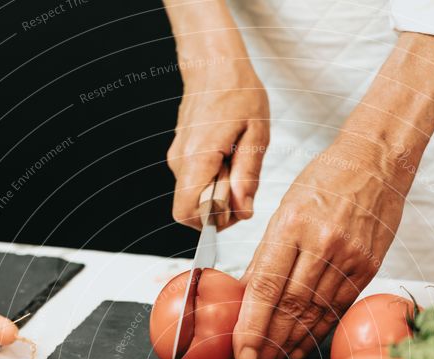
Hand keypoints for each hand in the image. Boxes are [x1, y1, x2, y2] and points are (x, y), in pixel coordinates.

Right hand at [167, 60, 268, 228]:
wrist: (213, 64)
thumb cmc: (238, 92)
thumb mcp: (256, 134)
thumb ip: (248, 176)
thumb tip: (243, 210)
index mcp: (198, 157)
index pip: (188, 213)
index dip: (213, 220)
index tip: (234, 203)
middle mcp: (181, 161)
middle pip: (193, 211)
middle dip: (220, 207)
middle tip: (240, 178)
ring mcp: (177, 159)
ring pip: (194, 198)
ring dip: (218, 192)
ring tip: (235, 161)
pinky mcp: (180, 157)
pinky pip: (195, 184)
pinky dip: (213, 180)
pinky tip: (227, 158)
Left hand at [232, 141, 405, 358]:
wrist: (377, 162)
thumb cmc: (325, 180)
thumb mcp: (284, 209)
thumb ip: (266, 255)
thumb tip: (244, 296)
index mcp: (292, 223)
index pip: (266, 285)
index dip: (251, 324)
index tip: (241, 350)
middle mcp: (322, 242)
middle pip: (290, 306)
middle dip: (268, 342)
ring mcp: (349, 256)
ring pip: (314, 312)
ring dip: (290, 343)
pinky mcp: (368, 266)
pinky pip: (337, 307)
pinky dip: (316, 331)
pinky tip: (300, 346)